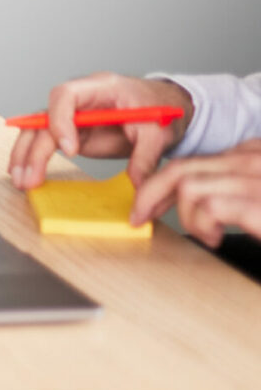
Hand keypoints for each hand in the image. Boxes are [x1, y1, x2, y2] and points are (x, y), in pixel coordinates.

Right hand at [7, 73, 192, 189]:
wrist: (161, 108)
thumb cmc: (158, 109)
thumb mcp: (157, 133)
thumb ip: (146, 157)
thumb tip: (137, 185)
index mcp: (100, 88)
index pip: (66, 95)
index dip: (61, 120)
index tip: (69, 149)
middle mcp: (78, 100)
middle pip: (44, 118)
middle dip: (33, 149)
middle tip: (31, 176)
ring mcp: (71, 116)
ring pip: (36, 131)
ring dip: (25, 155)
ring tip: (22, 181)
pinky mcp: (70, 132)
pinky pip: (43, 141)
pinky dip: (31, 157)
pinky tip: (24, 174)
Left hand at [132, 142, 260, 245]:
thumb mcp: (255, 191)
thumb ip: (231, 186)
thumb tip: (193, 202)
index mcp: (250, 152)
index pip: (191, 162)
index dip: (161, 185)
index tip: (152, 205)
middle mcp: (251, 158)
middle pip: (180, 170)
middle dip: (150, 195)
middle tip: (141, 217)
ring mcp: (255, 177)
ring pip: (187, 186)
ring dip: (186, 217)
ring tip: (206, 235)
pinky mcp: (260, 202)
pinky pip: (210, 208)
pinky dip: (202, 226)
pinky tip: (215, 237)